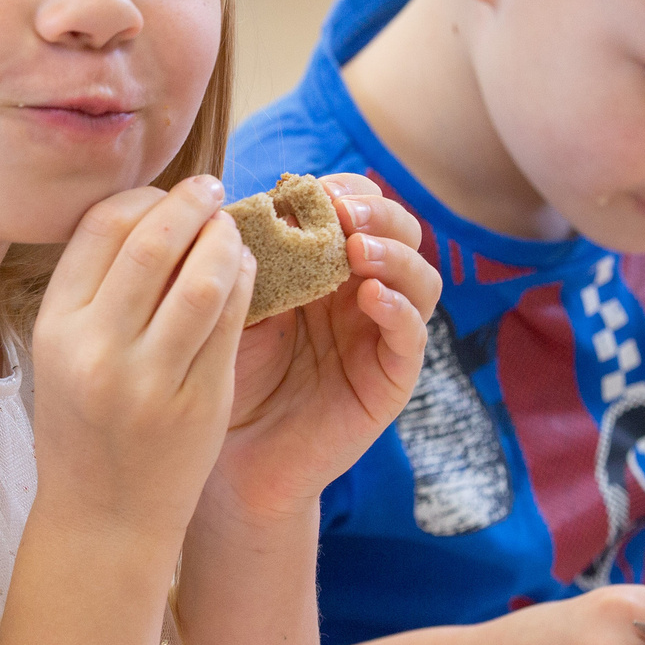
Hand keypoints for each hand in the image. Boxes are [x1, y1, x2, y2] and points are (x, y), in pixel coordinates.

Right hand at [30, 175, 253, 548]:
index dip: (143, 197)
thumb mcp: (63, 352)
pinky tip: (247, 270)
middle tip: (212, 190)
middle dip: (190, 203)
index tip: (167, 194)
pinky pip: (232, 322)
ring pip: (203, 278)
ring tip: (232, 229)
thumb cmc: (85, 425)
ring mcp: (150, 380)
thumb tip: (147, 210)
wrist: (104, 517)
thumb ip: (95, 289)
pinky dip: (245, 282)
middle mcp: (97, 351)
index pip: (102, 228)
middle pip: (153, 242)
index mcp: (57, 328)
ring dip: (225, 239)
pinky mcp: (200, 402)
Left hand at [210, 174, 440, 524]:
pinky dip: (400, 309)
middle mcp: (362, 294)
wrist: (227, 456)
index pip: (358, 210)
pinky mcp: (392, 380)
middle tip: (343, 213)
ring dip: (394, 254)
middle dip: (376, 213)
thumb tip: (244, 198)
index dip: (344, 192)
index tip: (310, 188)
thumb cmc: (224, 372)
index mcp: (326, 266)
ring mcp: (382, 336)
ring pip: (420, 278)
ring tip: (358, 250)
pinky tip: (372, 296)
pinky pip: (412, 337)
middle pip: (400, 232)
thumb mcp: (233, 303)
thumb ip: (248, 257)